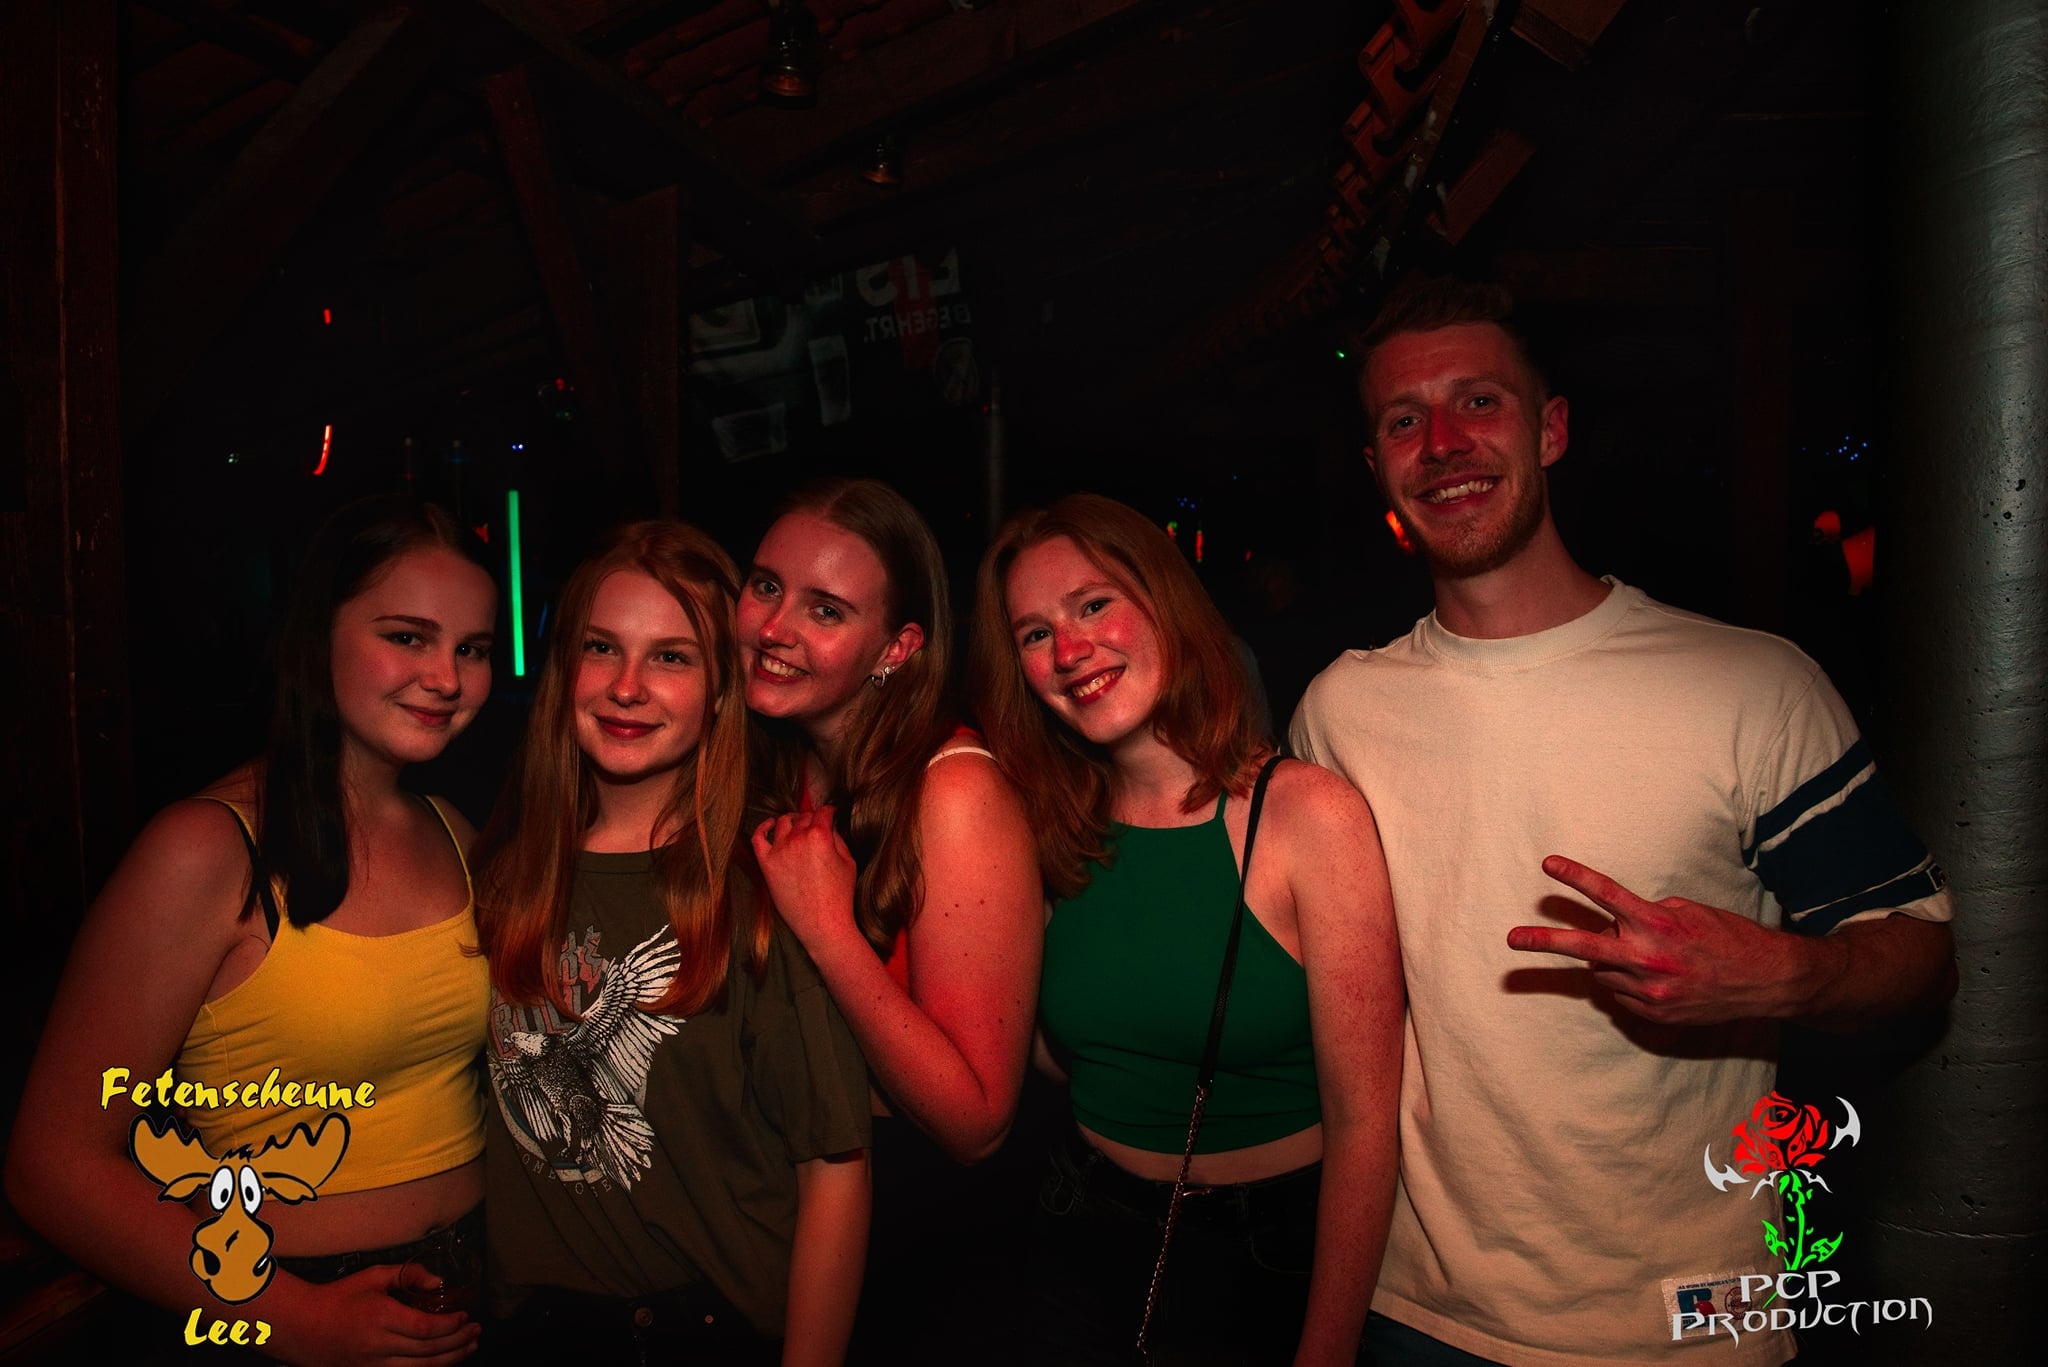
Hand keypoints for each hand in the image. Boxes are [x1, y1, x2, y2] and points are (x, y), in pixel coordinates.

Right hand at [263, 1264, 478, 1365]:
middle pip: (429, 1352)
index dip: (452, 1326)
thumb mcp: (373, 1277)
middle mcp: (379, 1346)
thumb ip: (408, 1275)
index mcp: (381, 1318)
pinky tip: (443, 1362)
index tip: (466, 1316)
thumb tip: (439, 1282)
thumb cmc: (339, 1298)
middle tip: (476, 1332)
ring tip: (469, 1348)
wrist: (301, 1326)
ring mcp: (373, 1365)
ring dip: (450, 1360)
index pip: (427, 1329)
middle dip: (459, 1343)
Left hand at [752, 807, 858, 948]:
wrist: (822, 923)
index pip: (823, 813)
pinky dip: (764, 827)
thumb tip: (829, 827)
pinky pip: (759, 837)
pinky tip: (771, 825)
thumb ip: (838, 839)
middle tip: (817, 824)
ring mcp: (779, 850)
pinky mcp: (767, 864)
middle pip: (803, 817)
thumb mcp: (848, 862)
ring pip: (783, 822)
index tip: (830, 814)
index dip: (829, 812)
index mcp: (820, 836)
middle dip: (812, 818)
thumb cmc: (839, 896)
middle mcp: (798, 839)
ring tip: (797, 824)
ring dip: (792, 820)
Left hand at [1506, 855, 1810, 1024]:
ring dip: (1611, 960)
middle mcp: (1649, 959)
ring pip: (1603, 973)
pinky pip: (1622, 994)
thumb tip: (1615, 925)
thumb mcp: (1689, 911)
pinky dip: (1629, 983)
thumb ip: (1646, 915)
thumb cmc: (1729, 938)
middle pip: (1582, 948)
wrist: (1767, 982)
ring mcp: (1650, 992)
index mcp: (1658, 924)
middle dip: (1543, 943)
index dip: (1575, 878)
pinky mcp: (1654, 1015)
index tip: (1548, 864)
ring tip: (1647, 955)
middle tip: (1511, 939)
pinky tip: (1658, 978)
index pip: (1607, 896)